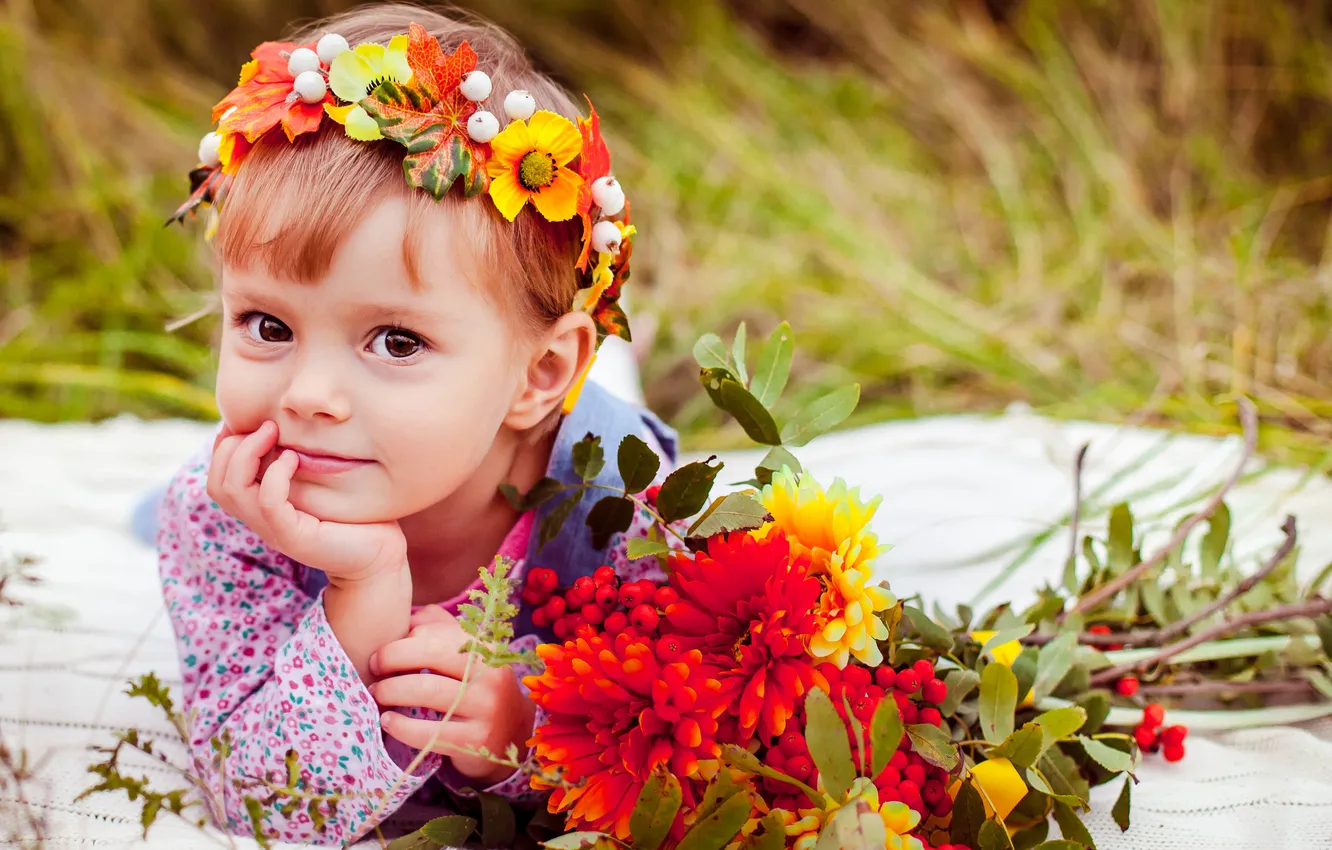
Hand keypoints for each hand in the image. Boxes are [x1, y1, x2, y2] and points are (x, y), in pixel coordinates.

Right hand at [206, 421, 406, 584]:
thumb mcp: (320, 483)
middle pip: (217, 484)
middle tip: (267, 425)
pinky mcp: (293, 537)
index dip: (224, 446)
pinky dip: (274, 475)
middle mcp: (260, 521)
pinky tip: (293, 458)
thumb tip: (290, 425)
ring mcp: (273, 531)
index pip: (218, 477)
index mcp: (261, 508)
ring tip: (273, 433)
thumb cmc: (355, 516)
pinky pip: (267, 502)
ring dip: (246, 453)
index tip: (251, 421)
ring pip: (231, 490)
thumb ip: (298, 463)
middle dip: (232, 446)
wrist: (378, 557)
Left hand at [369, 605, 534, 783]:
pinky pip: (428, 733)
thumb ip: (438, 629)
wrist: (511, 732)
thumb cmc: (476, 686)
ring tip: (377, 694)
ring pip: (426, 691)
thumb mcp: (467, 654)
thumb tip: (407, 617)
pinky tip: (388, 721)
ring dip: (390, 690)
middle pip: (431, 655)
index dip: (402, 641)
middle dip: (392, 658)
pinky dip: (400, 726)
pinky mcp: (474, 742)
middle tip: (373, 669)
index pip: (436, 633)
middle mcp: (491, 674)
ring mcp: (485, 709)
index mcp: (486, 648)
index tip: (382, 653)